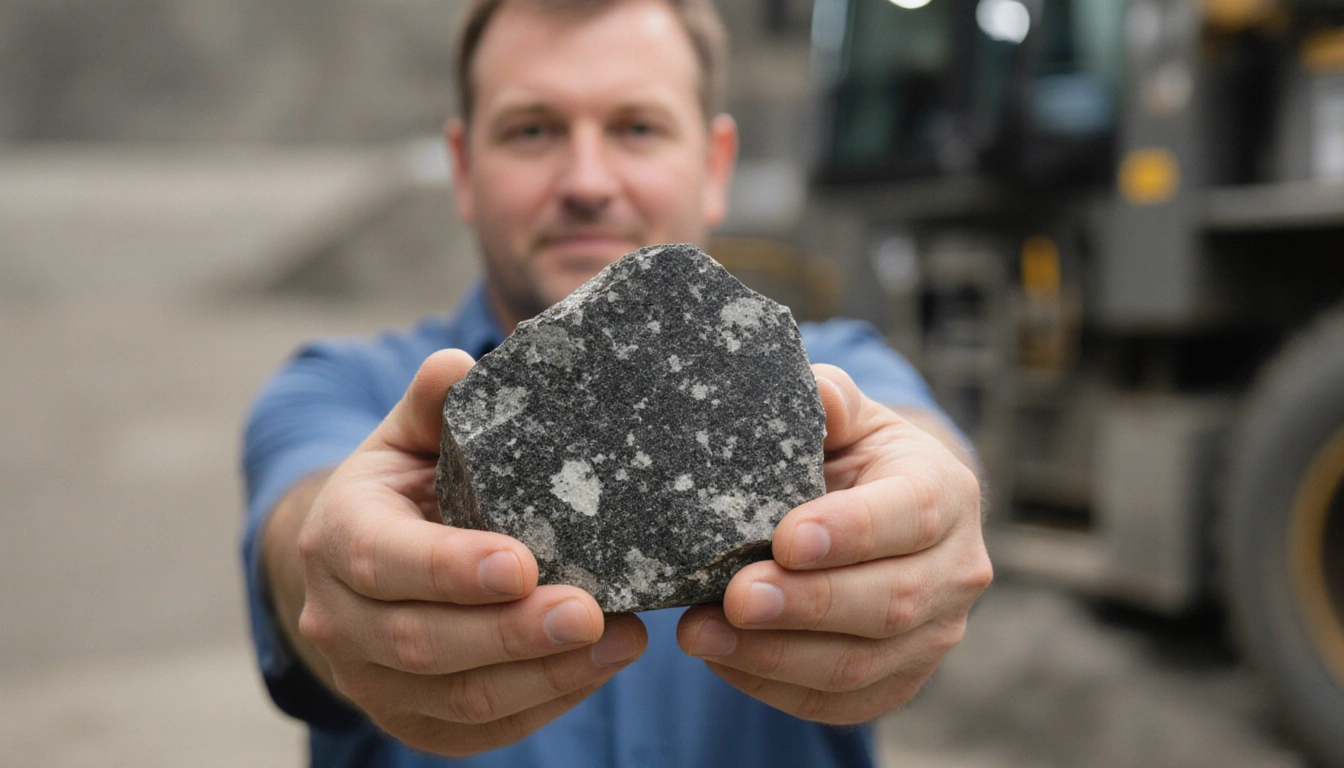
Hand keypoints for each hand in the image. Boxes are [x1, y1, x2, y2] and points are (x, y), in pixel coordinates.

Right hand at [294, 350, 646, 754]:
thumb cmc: (401, 492)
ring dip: (544, 676)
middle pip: (424, 642)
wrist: (355, 569)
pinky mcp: (412, 722)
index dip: (450, 568)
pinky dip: (543, 705)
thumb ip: (434, 407)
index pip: (383, 561)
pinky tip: (598, 667)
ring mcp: (372, 682)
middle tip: (592, 612)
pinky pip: (478, 730)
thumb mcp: (407, 439)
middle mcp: (339, 620)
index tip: (524, 564)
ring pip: (458, 698)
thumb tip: (457, 364)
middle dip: (513, 633)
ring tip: (621, 642)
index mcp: (335, 537)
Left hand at [676, 364, 991, 723]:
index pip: (911, 515)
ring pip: (860, 664)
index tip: (783, 539)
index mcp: (946, 492)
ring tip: (700, 635)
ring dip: (774, 656)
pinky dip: (774, 688)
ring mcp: (933, 636)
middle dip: (806, 604)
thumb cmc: (855, 457)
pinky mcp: (898, 681)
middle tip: (735, 597)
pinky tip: (721, 659)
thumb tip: (813, 390)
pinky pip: (838, 703)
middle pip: (889, 601)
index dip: (850, 531)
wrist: (884, 515)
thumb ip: (829, 401)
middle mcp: (956, 570)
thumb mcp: (848, 418)